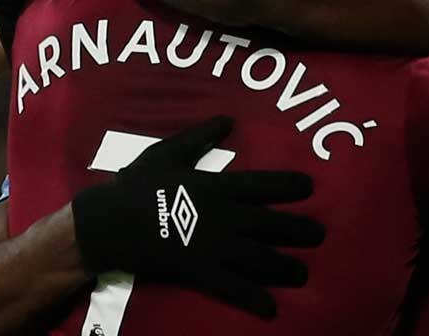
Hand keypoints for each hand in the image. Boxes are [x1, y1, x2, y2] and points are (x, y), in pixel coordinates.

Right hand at [72, 116, 325, 318]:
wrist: (108, 222)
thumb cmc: (137, 184)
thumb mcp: (167, 152)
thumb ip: (199, 137)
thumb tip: (228, 120)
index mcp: (215, 185)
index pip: (262, 184)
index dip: (289, 185)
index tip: (310, 187)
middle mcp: (222, 215)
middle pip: (270, 223)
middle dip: (299, 230)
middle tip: (320, 235)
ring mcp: (212, 244)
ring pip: (259, 257)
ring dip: (285, 267)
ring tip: (302, 274)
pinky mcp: (199, 270)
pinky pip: (232, 287)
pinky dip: (254, 298)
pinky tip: (271, 308)